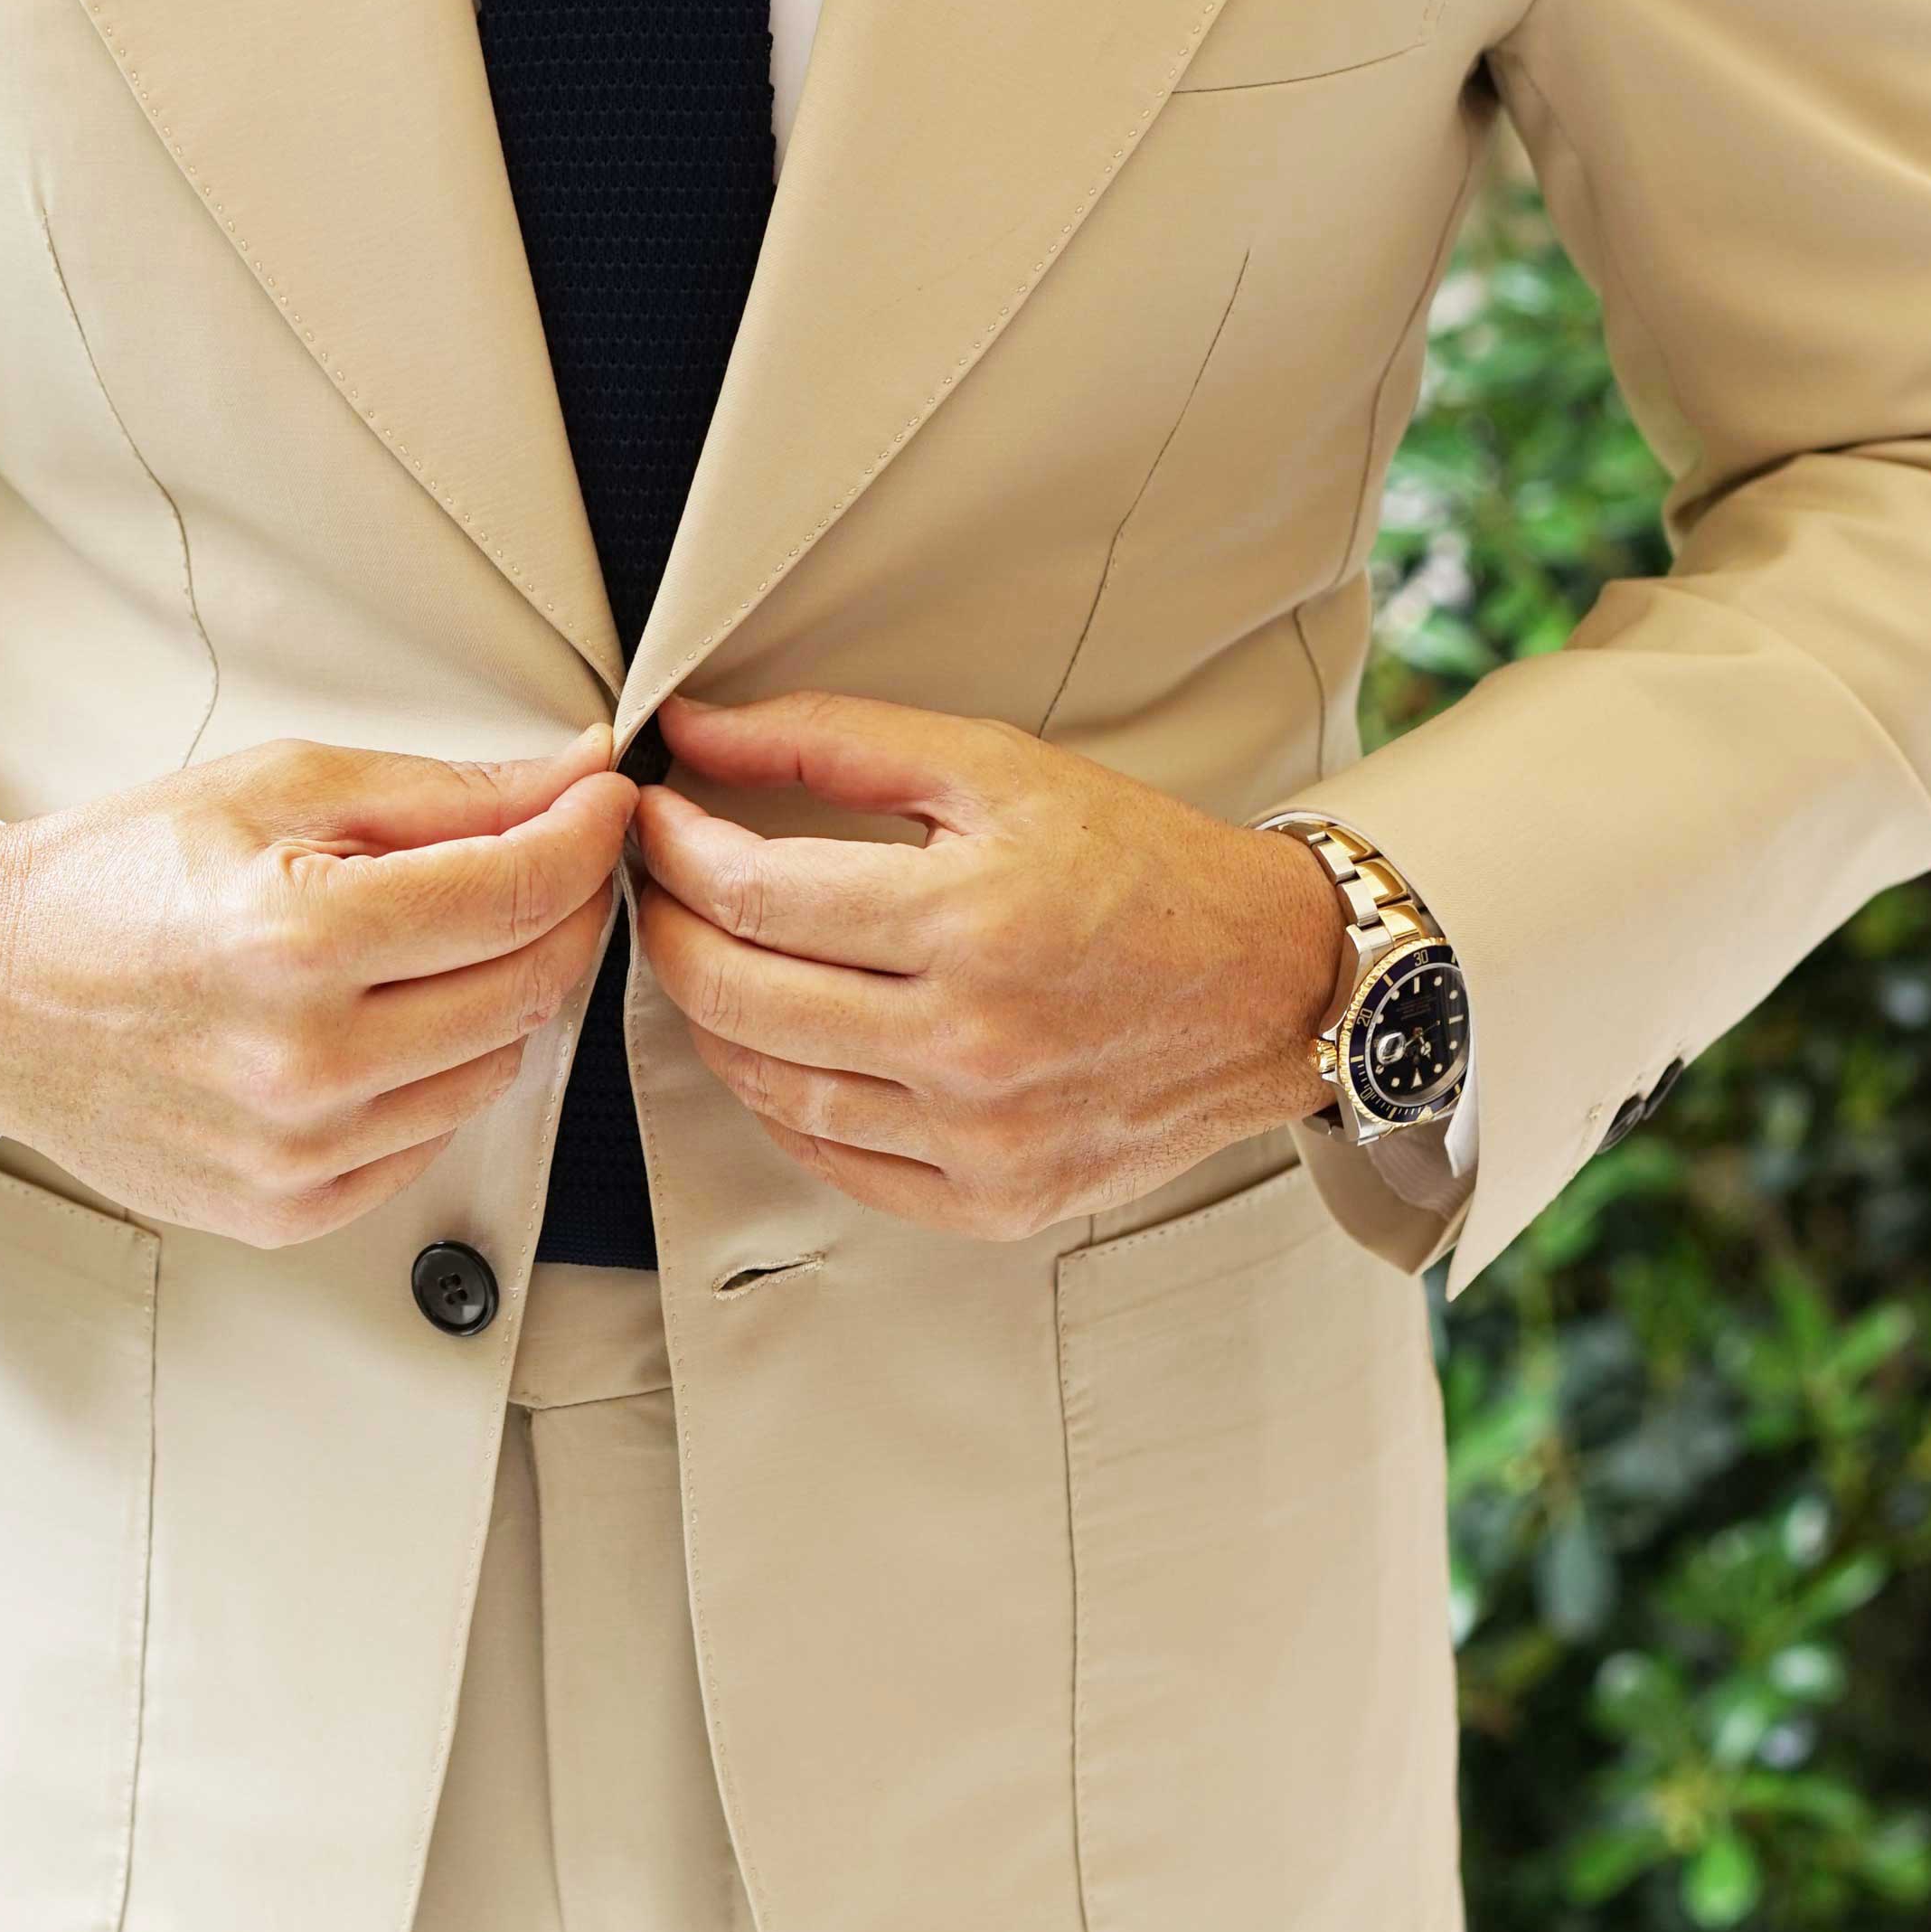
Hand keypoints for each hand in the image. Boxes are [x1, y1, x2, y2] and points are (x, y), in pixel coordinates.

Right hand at [0, 726, 634, 1245]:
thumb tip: (576, 778)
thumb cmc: (117, 880)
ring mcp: (298, 1151)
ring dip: (497, 996)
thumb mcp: (276, 788)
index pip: (519, 892)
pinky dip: (433, 1074)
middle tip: (540, 861)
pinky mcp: (287, 1210)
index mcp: (299, 936)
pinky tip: (377, 1023)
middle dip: (558, 911)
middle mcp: (305, 1061)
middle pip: (529, 985)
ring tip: (432, 941)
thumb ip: (443, 792)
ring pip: (493, 1066)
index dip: (586, 837)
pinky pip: (430, 1140)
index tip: (602, 803)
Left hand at [631, 690, 1345, 1241]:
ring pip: (769, 1087)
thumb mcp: (994, 767)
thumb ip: (832, 739)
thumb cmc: (1146, 872)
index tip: (656, 820)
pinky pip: (831, 1161)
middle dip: (668, 929)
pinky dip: (780, 1100)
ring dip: (711, 1016)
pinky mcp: (992, 1199)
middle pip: (737, 996)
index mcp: (969, 920)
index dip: (674, 852)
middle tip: (661, 884)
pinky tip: (780, 1043)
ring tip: (713, 955)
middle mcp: (970, 1041)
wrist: (1274, 986)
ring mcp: (979, 1135)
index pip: (752, 896)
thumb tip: (697, 732)